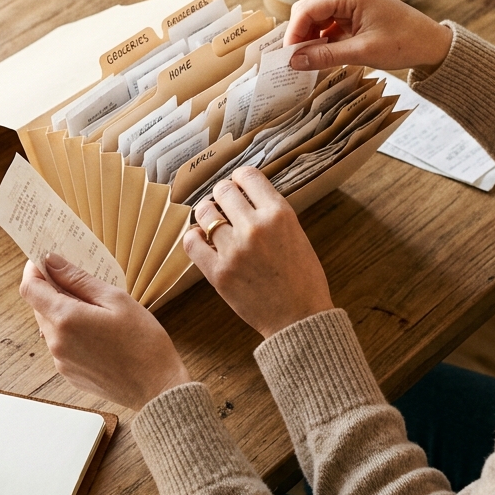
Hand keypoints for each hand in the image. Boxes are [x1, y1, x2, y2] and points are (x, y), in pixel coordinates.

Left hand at [20, 254, 190, 409]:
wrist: (157, 387)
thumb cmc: (143, 341)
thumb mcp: (115, 299)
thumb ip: (78, 279)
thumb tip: (51, 262)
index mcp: (66, 320)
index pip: (30, 288)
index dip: (34, 270)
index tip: (45, 259)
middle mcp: (56, 343)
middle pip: (39, 306)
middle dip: (52, 289)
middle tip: (79, 280)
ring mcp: (61, 361)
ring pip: (50, 325)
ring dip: (62, 311)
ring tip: (95, 309)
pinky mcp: (69, 373)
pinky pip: (60, 344)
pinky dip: (70, 332)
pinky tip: (97, 332)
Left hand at [183, 167, 334, 338]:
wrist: (299, 319)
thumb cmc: (302, 278)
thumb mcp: (296, 234)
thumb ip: (271, 213)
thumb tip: (246, 195)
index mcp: (279, 214)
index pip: (248, 175)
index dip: (240, 178)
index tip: (239, 185)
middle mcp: (255, 227)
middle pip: (223, 190)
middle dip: (223, 195)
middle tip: (225, 205)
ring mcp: (234, 250)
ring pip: (204, 212)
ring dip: (207, 214)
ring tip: (213, 222)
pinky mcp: (218, 272)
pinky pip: (191, 242)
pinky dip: (194, 237)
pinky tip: (202, 240)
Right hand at [286, 0, 451, 71]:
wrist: (432, 43)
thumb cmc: (404, 43)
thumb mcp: (362, 52)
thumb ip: (325, 55)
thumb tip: (294, 61)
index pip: (306, 9)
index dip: (293, 34)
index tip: (287, 57)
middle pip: (308, 11)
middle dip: (300, 36)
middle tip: (295, 62)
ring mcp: (350, 0)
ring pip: (316, 18)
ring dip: (311, 39)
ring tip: (308, 62)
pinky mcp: (354, 11)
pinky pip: (329, 23)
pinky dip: (322, 39)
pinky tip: (322, 55)